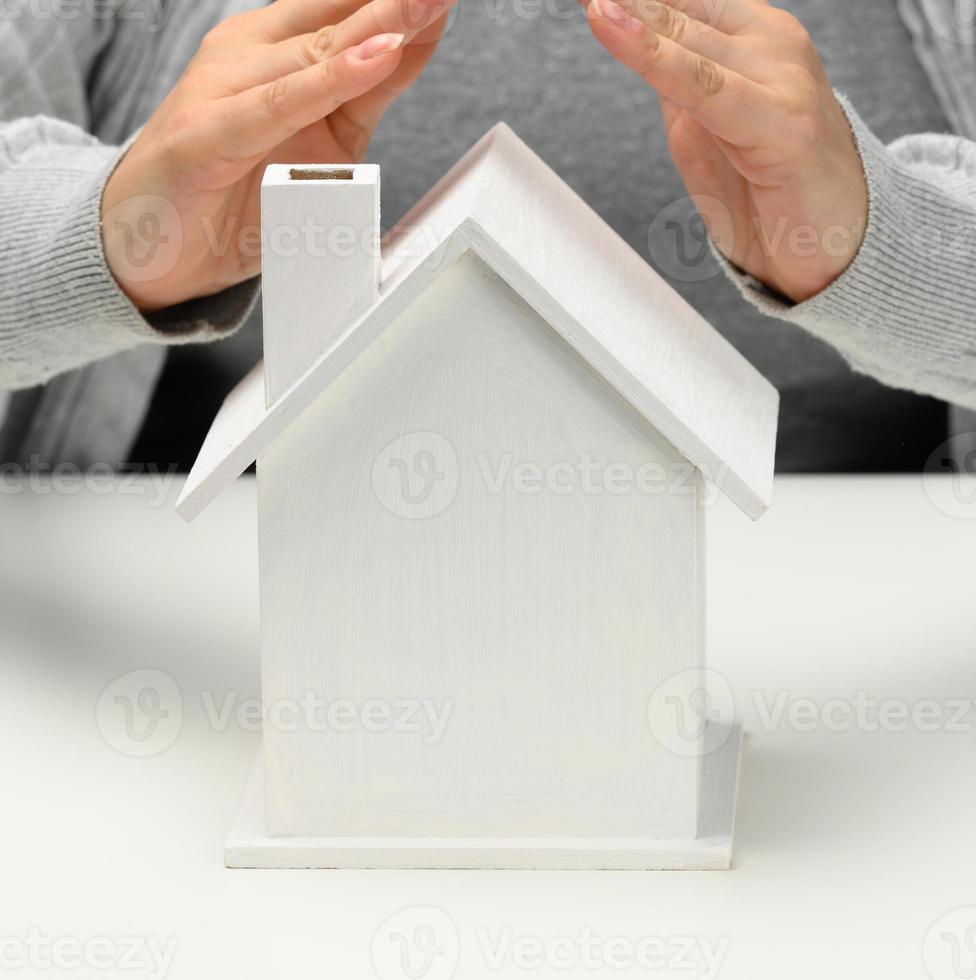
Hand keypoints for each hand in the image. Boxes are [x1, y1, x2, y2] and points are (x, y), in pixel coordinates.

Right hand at [102, 0, 452, 311]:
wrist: (149, 244)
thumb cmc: (230, 188)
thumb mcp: (320, 137)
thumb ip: (362, 90)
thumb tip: (414, 39)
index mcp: (275, 49)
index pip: (347, 9)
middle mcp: (248, 55)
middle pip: (338, 19)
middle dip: (397, 0)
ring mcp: (221, 89)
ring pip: (313, 53)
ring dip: (378, 25)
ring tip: (429, 0)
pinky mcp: (205, 136)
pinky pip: (275, 106)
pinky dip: (326, 82)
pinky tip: (374, 57)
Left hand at [586, 0, 867, 301]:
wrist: (839, 249)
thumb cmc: (775, 196)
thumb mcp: (706, 134)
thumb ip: (677, 93)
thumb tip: (637, 56)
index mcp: (755, 40)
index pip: (682, 1)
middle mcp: (771, 46)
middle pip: (681, 7)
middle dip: (629, 1)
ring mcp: (781, 78)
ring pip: (686, 39)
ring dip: (632, 17)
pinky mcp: (782, 122)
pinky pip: (703, 87)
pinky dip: (653, 58)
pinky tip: (613, 28)